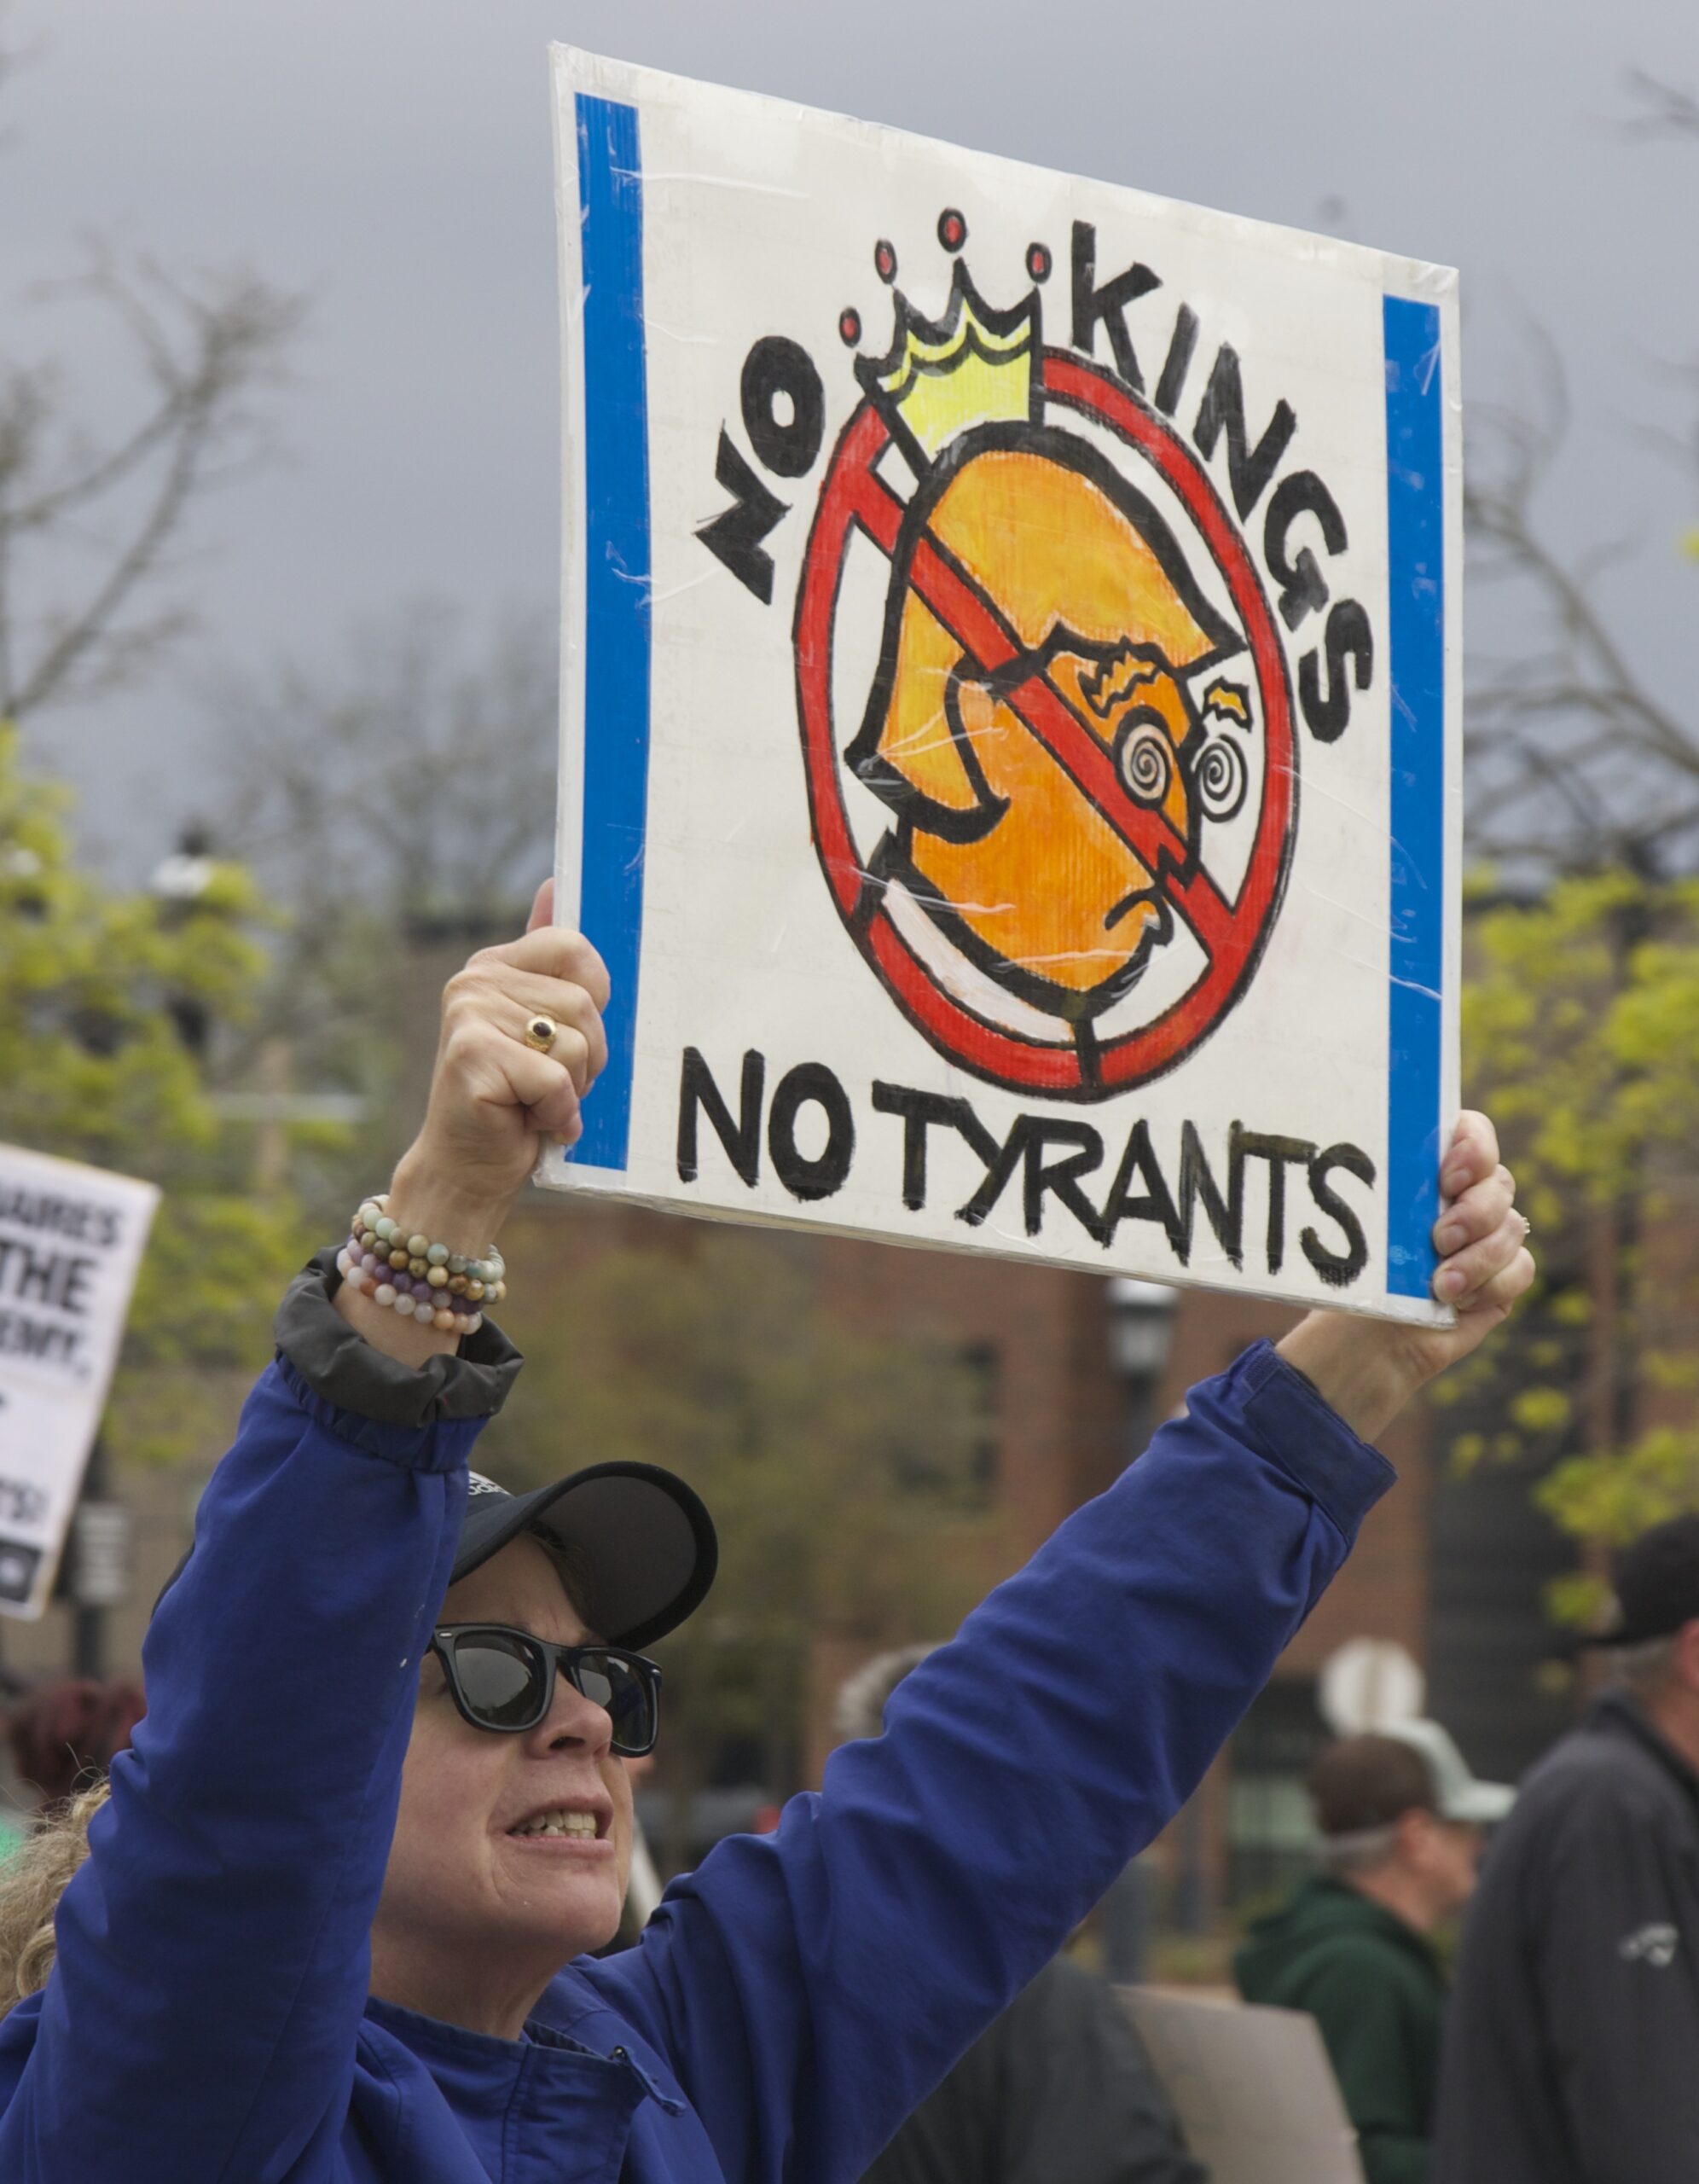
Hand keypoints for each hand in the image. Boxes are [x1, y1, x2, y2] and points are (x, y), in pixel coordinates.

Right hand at [391, 880, 608, 1241]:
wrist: (467, 1170)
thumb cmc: (516, 1103)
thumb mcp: (543, 1029)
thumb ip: (551, 965)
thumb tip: (556, 882)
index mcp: (496, 964)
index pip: (578, 949)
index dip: (593, 1002)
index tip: (565, 1039)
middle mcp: (476, 980)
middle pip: (585, 1003)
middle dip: (586, 1058)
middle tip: (548, 1084)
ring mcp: (469, 1014)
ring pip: (576, 1041)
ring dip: (572, 1087)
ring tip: (534, 1102)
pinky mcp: (471, 1054)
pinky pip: (556, 1078)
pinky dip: (556, 1112)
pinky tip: (529, 1122)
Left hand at [1276, 1111, 1531, 1441]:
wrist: (1372, 1339)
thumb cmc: (1364, 1277)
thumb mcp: (1370, 1233)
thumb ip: (1391, 1200)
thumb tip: (1389, 1171)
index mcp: (1435, 1171)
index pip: (1472, 1132)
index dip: (1473, 1147)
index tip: (1447, 1178)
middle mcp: (1469, 1197)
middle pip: (1499, 1183)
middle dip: (1474, 1212)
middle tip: (1439, 1239)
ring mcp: (1491, 1235)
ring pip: (1512, 1227)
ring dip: (1478, 1259)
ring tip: (1441, 1286)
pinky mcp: (1505, 1274)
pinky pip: (1520, 1268)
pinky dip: (1490, 1286)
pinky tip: (1458, 1303)